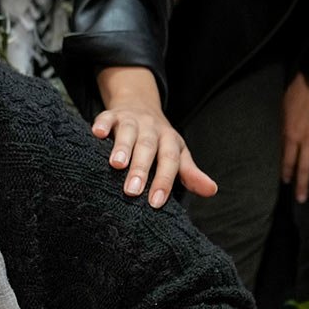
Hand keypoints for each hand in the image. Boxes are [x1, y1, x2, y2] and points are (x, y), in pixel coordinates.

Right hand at [92, 66, 216, 208]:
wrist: (140, 105)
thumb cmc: (159, 141)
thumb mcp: (177, 154)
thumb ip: (190, 174)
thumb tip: (212, 190)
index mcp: (169, 140)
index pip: (169, 161)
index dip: (164, 180)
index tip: (156, 203)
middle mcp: (151, 129)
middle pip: (148, 148)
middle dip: (140, 169)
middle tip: (132, 191)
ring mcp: (131, 120)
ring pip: (128, 132)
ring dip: (122, 147)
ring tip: (116, 164)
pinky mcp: (112, 115)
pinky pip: (106, 117)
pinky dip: (101, 124)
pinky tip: (96, 134)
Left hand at [281, 73, 308, 202]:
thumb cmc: (297, 94)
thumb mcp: (283, 112)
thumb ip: (284, 128)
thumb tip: (283, 140)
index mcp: (292, 136)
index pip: (288, 159)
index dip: (287, 171)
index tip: (286, 182)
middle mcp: (308, 142)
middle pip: (304, 167)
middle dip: (302, 184)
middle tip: (301, 199)